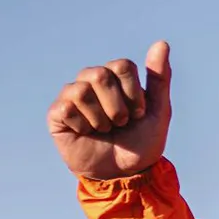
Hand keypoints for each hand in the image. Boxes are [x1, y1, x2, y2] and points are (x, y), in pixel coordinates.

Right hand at [47, 39, 171, 179]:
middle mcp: (91, 80)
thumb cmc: (140, 144)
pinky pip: (67, 108)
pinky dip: (83, 126)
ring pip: (82, 91)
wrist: (124, 175)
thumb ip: (159, 78)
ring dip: (101, 119)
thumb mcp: (158, 112)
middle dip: (117, 107)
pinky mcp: (57, 113)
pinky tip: (86, 134)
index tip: (138, 115)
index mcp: (115, 76)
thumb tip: (162, 43)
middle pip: (101, 75)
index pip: (122, 65)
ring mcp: (72, 95)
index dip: (133, 94)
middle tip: (120, 123)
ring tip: (104, 130)